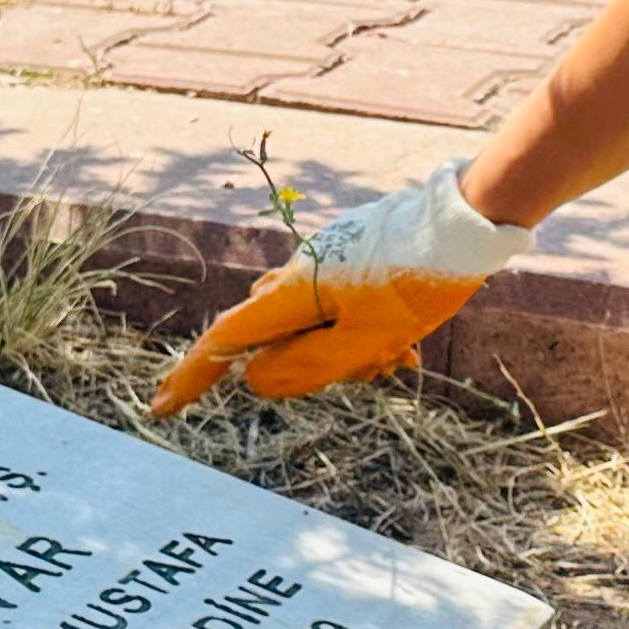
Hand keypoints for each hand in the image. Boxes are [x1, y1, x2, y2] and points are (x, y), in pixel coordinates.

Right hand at [148, 163, 534, 415]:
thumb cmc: (418, 282)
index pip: (226, 341)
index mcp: (293, 292)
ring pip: (312, 328)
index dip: (192, 376)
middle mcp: (298, 274)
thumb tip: (254, 379)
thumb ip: (305, 368)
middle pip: (276, 339)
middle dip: (315, 369)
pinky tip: (407, 346)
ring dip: (348, 355)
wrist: (465, 222)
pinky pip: (338, 311)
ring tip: (401, 357)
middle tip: (378, 368)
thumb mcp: (365, 342)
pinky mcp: (348, 260)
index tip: (162, 407)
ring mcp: (323, 264)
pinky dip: (364, 337)